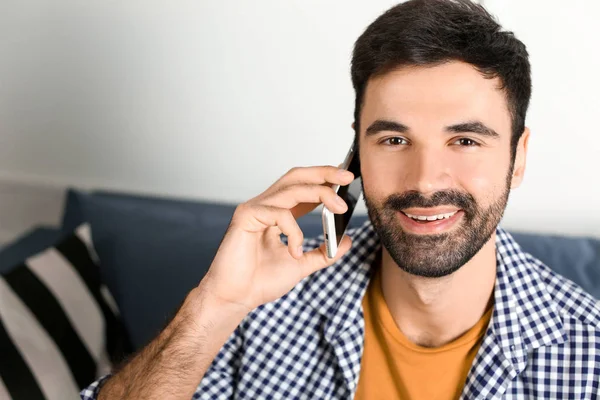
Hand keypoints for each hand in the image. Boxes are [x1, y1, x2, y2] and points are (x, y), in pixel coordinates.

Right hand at [199, 166, 353, 313]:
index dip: (325, 179)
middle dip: (323, 173)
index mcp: (277, 213)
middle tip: (347, 177)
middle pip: (296, 177)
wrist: (235, 298)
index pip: (303, 186)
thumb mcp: (301, 265)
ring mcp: (254, 208)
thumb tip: (346, 241)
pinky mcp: (245, 216)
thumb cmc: (260, 281)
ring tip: (339, 208)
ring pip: (291, 188)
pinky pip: (279, 213)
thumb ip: (323, 253)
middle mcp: (265, 205)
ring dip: (320, 194)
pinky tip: (296, 251)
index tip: (348, 180)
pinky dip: (295, 231)